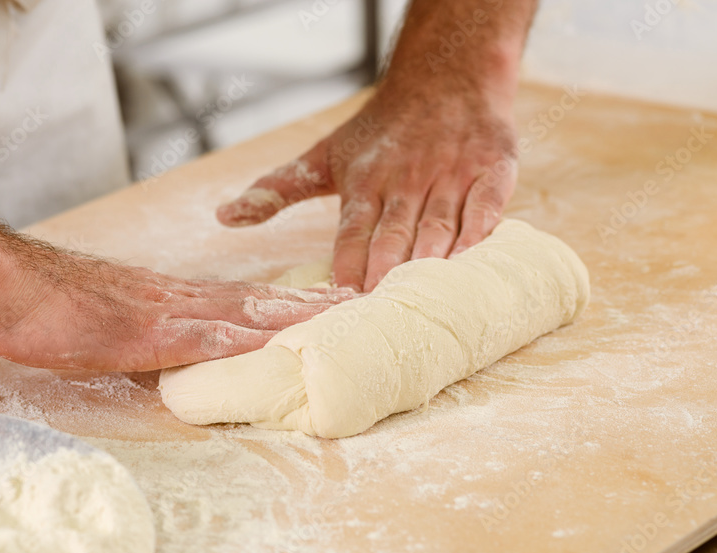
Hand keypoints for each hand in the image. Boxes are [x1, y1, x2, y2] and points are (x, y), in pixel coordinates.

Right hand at [0, 244, 352, 371]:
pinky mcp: (144, 331)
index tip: (315, 304)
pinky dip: (245, 338)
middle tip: (354, 305)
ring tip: (339, 317)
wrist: (0, 283)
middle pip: (253, 299)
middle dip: (304, 304)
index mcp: (162, 299)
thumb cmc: (38, 304)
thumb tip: (154, 357)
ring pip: (242, 311)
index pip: (233, 300)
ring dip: (292, 315)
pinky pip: (204, 335)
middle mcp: (173, 299)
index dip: (277, 303)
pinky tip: (275, 342)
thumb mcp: (95, 324)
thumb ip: (130, 335)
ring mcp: (162, 312)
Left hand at [216, 0, 533, 291]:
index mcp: (365, 181)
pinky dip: (482, 228)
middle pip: (395, 233)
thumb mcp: (323, 157)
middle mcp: (407, 179)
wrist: (446, 75)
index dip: (347, 264)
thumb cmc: (379, 131)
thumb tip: (223, 216)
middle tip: (378, 312)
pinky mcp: (493, 167)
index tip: (339, 299)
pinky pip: (490, 201)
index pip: (353, 231)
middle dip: (385, 271)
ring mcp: (452, 173)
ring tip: (422, 297)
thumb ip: (277, 190)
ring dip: (431, 258)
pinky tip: (472, 257)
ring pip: (440, 223)